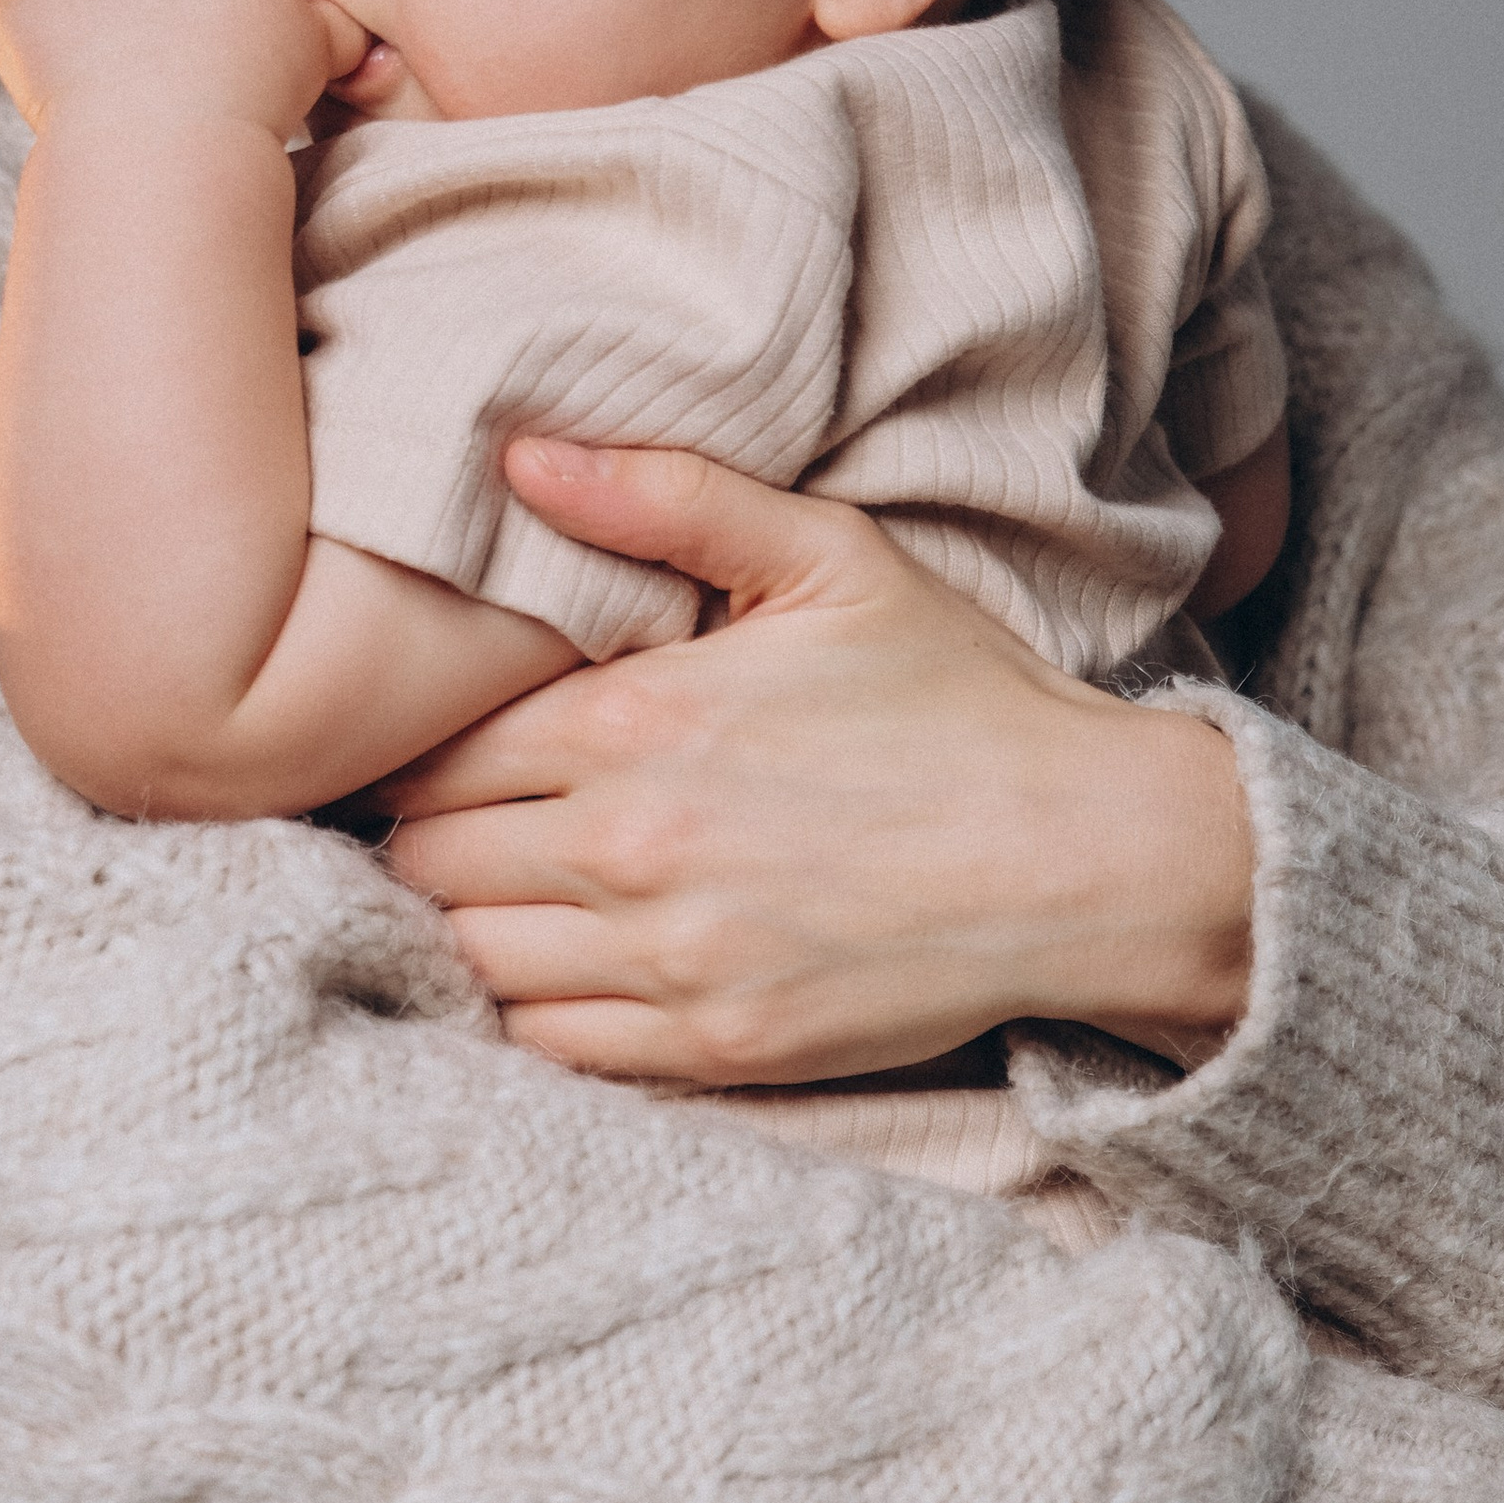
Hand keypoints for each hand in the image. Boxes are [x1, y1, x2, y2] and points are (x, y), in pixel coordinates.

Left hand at [0, 0, 363, 142]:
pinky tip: (82, 88)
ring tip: (128, 67)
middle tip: (179, 40)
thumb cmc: (251, 95)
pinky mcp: (19, 0)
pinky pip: (34, 13)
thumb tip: (342, 26)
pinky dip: (51, 43)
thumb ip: (328, 21)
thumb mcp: (319, 51)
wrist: (157, 142)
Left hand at [382, 441, 1252, 1085]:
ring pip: (474, 955)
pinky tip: (560, 965)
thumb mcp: (828, 558)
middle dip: (428, 833)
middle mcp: (631, 849)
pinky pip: (550, 1045)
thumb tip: (520, 453)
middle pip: (431, 859)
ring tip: (499, 888)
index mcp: (636, 723)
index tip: (432, 743)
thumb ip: (665, 497)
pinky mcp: (716, 1049)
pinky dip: (529, 1008)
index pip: (436, 750)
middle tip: (459, 816)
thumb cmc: (960, 698)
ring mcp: (672, 961)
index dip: (415, 746)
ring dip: (468, 922)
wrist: (1087, 857)